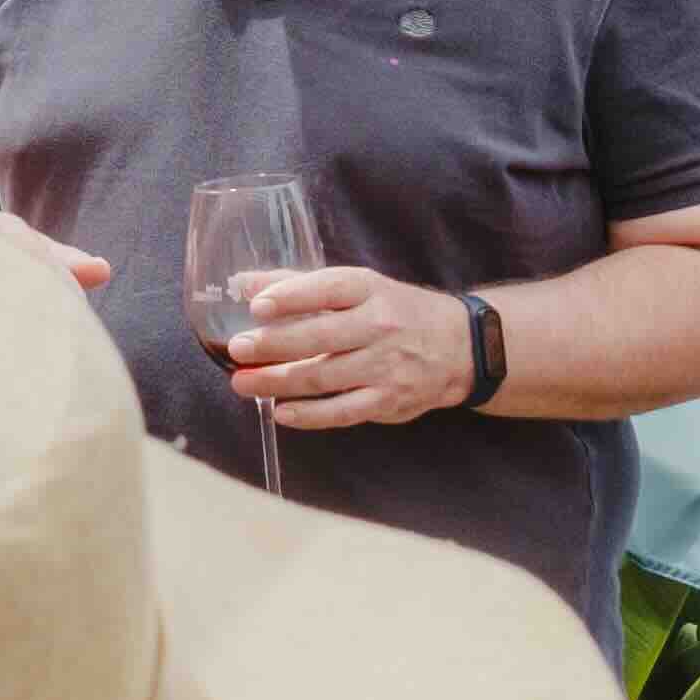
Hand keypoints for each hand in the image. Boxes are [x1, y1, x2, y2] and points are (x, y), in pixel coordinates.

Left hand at [221, 263, 476, 431]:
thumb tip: (243, 283)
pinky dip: (309, 415)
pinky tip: (280, 411)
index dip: (291, 296)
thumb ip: (299, 285)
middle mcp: (380, 325)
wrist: (460, 346)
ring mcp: (386, 365)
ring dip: (278, 382)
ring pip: (324, 377)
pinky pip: (342, 411)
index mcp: (370, 290)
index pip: (328, 289)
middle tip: (238, 349)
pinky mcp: (388, 400)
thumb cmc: (395, 311)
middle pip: (321, 336)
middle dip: (274, 344)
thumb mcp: (358, 287)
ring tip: (243, 383)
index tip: (256, 305)